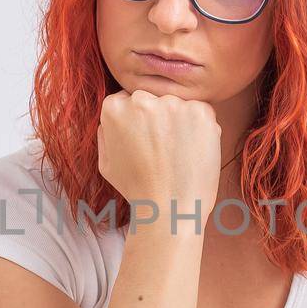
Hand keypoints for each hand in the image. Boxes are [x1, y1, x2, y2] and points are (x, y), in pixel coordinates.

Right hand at [96, 90, 221, 222]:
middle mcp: (141, 100)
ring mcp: (172, 104)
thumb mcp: (106, 162)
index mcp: (113, 108)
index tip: (145, 140)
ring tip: (178, 152)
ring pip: (177, 103)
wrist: (170, 208)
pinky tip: (192, 150)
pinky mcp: (200, 111)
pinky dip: (200, 126)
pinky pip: (200, 110)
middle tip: (163, 148)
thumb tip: (116, 111)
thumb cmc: (137, 190)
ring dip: (179, 120)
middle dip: (158, 117)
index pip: (128, 100)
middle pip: (153, 98)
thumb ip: (106, 132)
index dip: (139, 122)